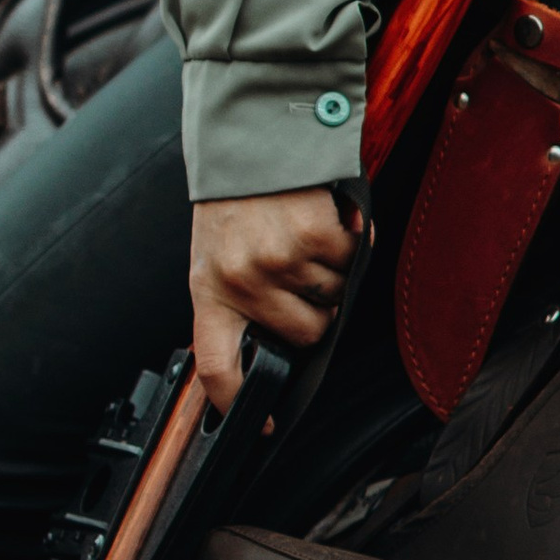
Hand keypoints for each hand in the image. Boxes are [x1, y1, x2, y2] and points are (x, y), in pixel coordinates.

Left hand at [190, 189, 360, 411]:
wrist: (249, 136)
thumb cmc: (234, 200)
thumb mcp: (216, 254)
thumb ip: (238, 298)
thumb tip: (275, 345)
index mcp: (209, 290)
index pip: (217, 366)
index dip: (239, 401)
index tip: (261, 424)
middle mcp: (242, 280)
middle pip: (303, 334)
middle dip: (316, 312)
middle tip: (303, 276)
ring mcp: (279, 259)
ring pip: (332, 297)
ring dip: (331, 273)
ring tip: (303, 239)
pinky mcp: (314, 236)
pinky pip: (351, 261)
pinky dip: (350, 243)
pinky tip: (325, 221)